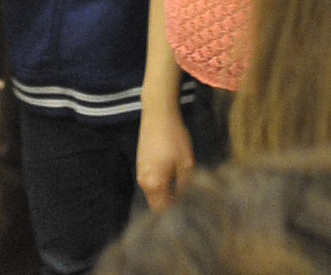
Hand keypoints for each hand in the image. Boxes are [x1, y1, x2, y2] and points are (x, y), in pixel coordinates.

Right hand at [137, 94, 195, 212]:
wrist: (158, 113)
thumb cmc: (174, 137)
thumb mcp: (186, 163)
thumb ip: (186, 187)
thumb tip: (187, 203)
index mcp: (154, 184)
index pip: (163, 211)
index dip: (176, 216)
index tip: (190, 216)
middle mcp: (143, 182)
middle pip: (156, 204)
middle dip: (171, 207)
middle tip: (189, 206)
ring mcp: (140, 172)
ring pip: (154, 193)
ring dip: (167, 196)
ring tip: (183, 192)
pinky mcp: (141, 163)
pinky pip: (152, 182)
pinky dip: (162, 185)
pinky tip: (174, 178)